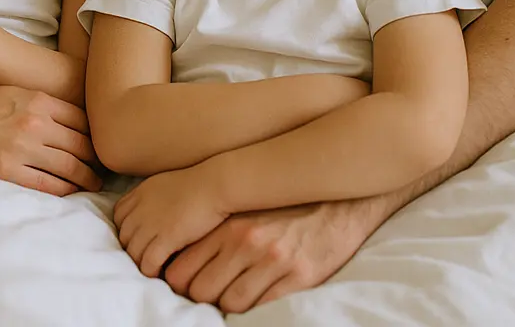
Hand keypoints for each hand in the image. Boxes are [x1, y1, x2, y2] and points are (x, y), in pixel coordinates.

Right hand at [0, 85, 101, 196]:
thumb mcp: (11, 94)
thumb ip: (40, 105)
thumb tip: (70, 121)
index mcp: (37, 100)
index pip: (83, 120)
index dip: (96, 135)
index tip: (101, 145)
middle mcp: (34, 122)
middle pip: (82, 145)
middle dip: (97, 160)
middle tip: (105, 170)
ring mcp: (22, 148)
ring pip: (70, 168)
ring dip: (86, 179)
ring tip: (94, 184)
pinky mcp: (8, 171)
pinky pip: (48, 186)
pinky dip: (65, 192)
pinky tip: (70, 193)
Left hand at [114, 163, 229, 277]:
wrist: (215, 185)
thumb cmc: (198, 184)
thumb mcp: (166, 183)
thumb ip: (154, 197)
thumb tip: (154, 211)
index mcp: (140, 193)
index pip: (118, 215)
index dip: (125, 228)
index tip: (138, 237)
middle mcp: (141, 208)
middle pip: (123, 235)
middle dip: (131, 248)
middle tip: (145, 257)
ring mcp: (151, 223)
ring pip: (133, 252)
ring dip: (140, 263)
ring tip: (152, 269)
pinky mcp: (166, 238)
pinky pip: (148, 262)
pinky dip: (150, 270)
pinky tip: (160, 273)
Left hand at [163, 195, 390, 312]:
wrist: (336, 204)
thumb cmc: (282, 208)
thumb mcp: (243, 210)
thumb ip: (213, 232)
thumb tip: (178, 258)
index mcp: (227, 223)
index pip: (181, 269)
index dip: (179, 282)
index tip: (184, 283)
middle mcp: (246, 242)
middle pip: (201, 290)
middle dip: (201, 297)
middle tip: (209, 294)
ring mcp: (273, 261)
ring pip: (229, 303)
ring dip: (227, 305)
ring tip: (233, 294)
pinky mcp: (299, 278)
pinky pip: (263, 309)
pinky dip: (255, 310)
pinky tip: (256, 298)